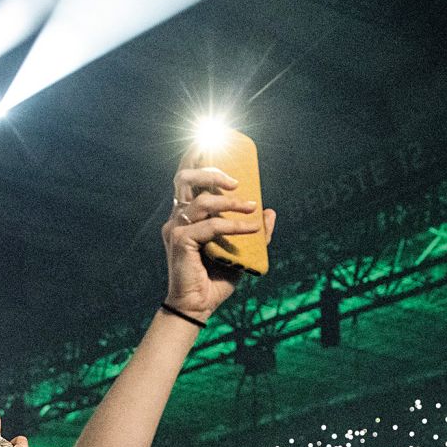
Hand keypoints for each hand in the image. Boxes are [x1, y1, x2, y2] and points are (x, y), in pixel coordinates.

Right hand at [161, 167, 274, 322]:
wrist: (198, 307)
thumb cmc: (215, 281)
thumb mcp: (241, 254)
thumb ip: (255, 234)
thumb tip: (270, 212)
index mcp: (186, 216)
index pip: (187, 178)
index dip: (196, 156)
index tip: (212, 140)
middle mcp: (177, 218)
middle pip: (185, 177)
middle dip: (212, 171)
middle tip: (237, 181)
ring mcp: (175, 228)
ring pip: (201, 201)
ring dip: (230, 202)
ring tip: (251, 207)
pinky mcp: (179, 242)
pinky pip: (210, 227)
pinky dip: (233, 226)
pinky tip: (250, 230)